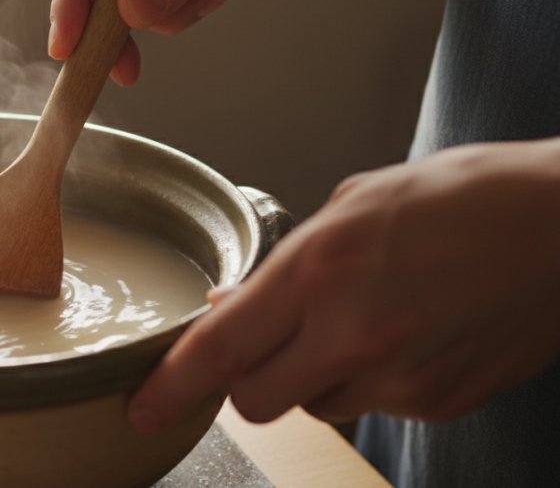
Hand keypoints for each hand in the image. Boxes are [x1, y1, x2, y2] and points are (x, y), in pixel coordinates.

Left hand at [128, 138, 559, 430]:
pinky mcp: (439, 403)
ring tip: (356, 320)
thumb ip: (284, 265)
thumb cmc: (464, 198)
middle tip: (262, 343)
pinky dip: (368, 379)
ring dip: (310, 377)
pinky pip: (373, 407)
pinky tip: (403, 331)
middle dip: (244, 378)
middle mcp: (353, 334)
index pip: (219, 350)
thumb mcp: (352, 206)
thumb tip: (232, 305)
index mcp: (319, 270)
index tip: (141, 407)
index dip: (169, 386)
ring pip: (314, 407)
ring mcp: (400, 379)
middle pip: (254, 400)